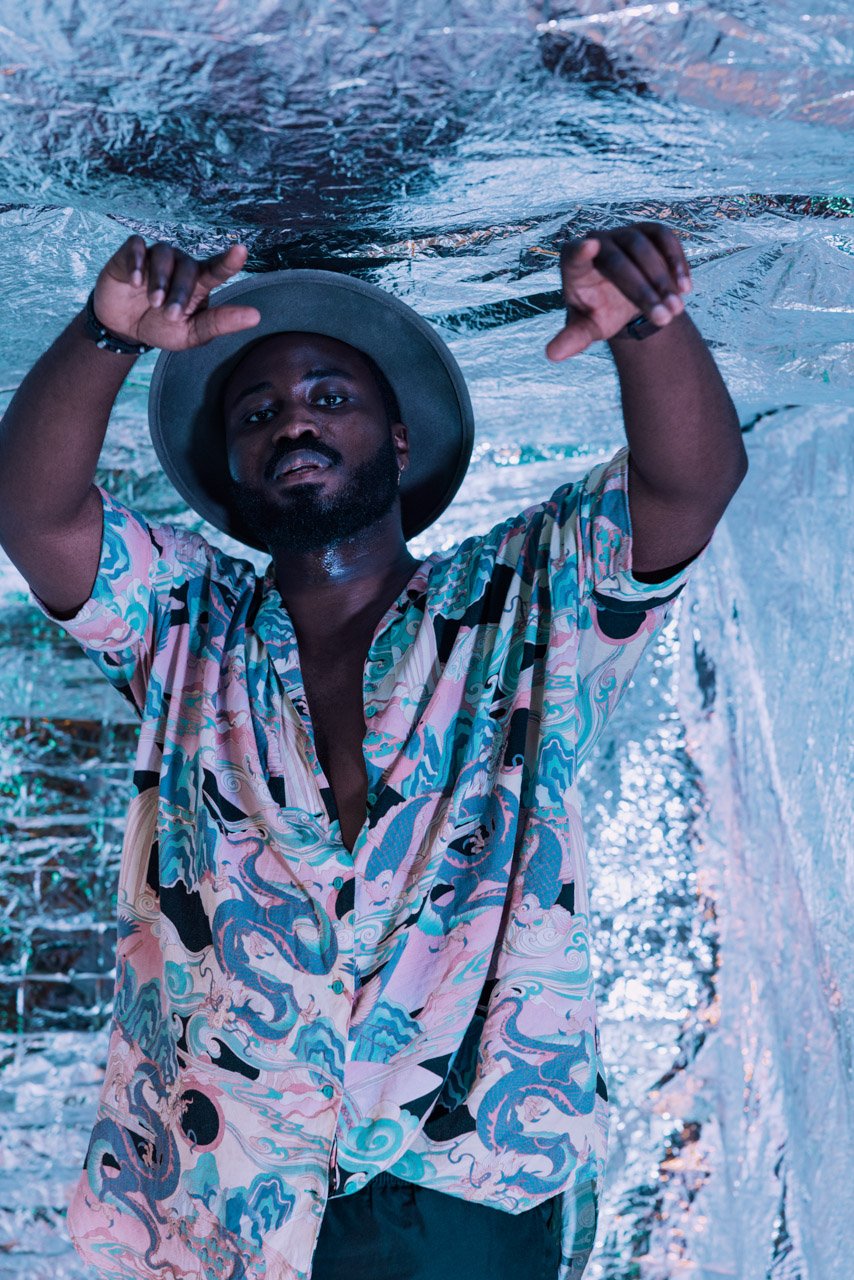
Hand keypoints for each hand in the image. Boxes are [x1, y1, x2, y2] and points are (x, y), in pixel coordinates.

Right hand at [92, 237, 261, 350]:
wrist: (123, 327)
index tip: (241, 250)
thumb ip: (220, 324)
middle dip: (179, 292)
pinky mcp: (132, 252)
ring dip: (160, 279)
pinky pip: (137, 247)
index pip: (217, 269)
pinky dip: (137, 263)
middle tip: (170, 314)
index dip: (229, 261)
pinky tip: (136, 281)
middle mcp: (181, 264)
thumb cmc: (162, 327)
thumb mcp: (191, 333)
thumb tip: (256, 316)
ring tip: (154, 301)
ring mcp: (156, 256)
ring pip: (163, 254)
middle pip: (188, 268)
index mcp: (199, 282)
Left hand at [545, 221, 692, 360]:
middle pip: (618, 261)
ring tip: (676, 310)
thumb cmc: (600, 314)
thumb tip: (552, 355)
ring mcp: (624, 233)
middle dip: (643, 291)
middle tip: (664, 318)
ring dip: (662, 280)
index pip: (573, 255)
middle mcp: (598, 242)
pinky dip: (677, 261)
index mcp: (574, 265)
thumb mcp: (587, 328)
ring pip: (644, 248)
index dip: (580, 251)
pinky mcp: (649, 231)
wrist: (625, 301)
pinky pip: (665, 238)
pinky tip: (685, 287)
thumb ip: (572, 338)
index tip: (589, 245)